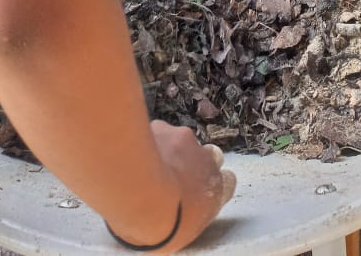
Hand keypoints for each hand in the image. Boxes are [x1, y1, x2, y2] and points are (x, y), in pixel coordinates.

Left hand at [149, 122, 234, 250]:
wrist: (141, 196)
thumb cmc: (161, 226)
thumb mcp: (183, 233)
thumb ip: (189, 215)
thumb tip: (176, 213)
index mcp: (216, 192)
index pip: (228, 180)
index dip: (212, 182)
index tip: (198, 189)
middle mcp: (208, 161)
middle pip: (209, 155)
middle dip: (194, 162)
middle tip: (171, 176)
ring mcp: (186, 141)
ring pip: (180, 140)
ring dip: (169, 150)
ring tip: (146, 166)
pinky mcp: (163, 128)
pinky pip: (156, 132)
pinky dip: (147, 141)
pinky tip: (132, 155)